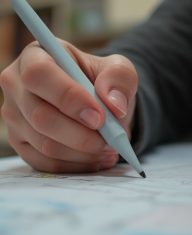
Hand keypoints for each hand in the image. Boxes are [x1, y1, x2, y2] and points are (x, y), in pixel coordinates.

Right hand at [0, 40, 137, 172]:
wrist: (96, 102)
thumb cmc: (102, 82)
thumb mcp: (119, 70)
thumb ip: (119, 79)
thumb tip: (114, 106)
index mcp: (37, 56)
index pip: (40, 75)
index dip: (69, 98)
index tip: (99, 117)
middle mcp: (18, 86)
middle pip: (41, 117)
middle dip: (81, 135)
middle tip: (110, 139)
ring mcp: (16, 118)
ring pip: (46, 145)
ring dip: (83, 152)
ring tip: (109, 148)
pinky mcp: (23, 143)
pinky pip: (47, 164)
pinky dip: (77, 165)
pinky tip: (98, 158)